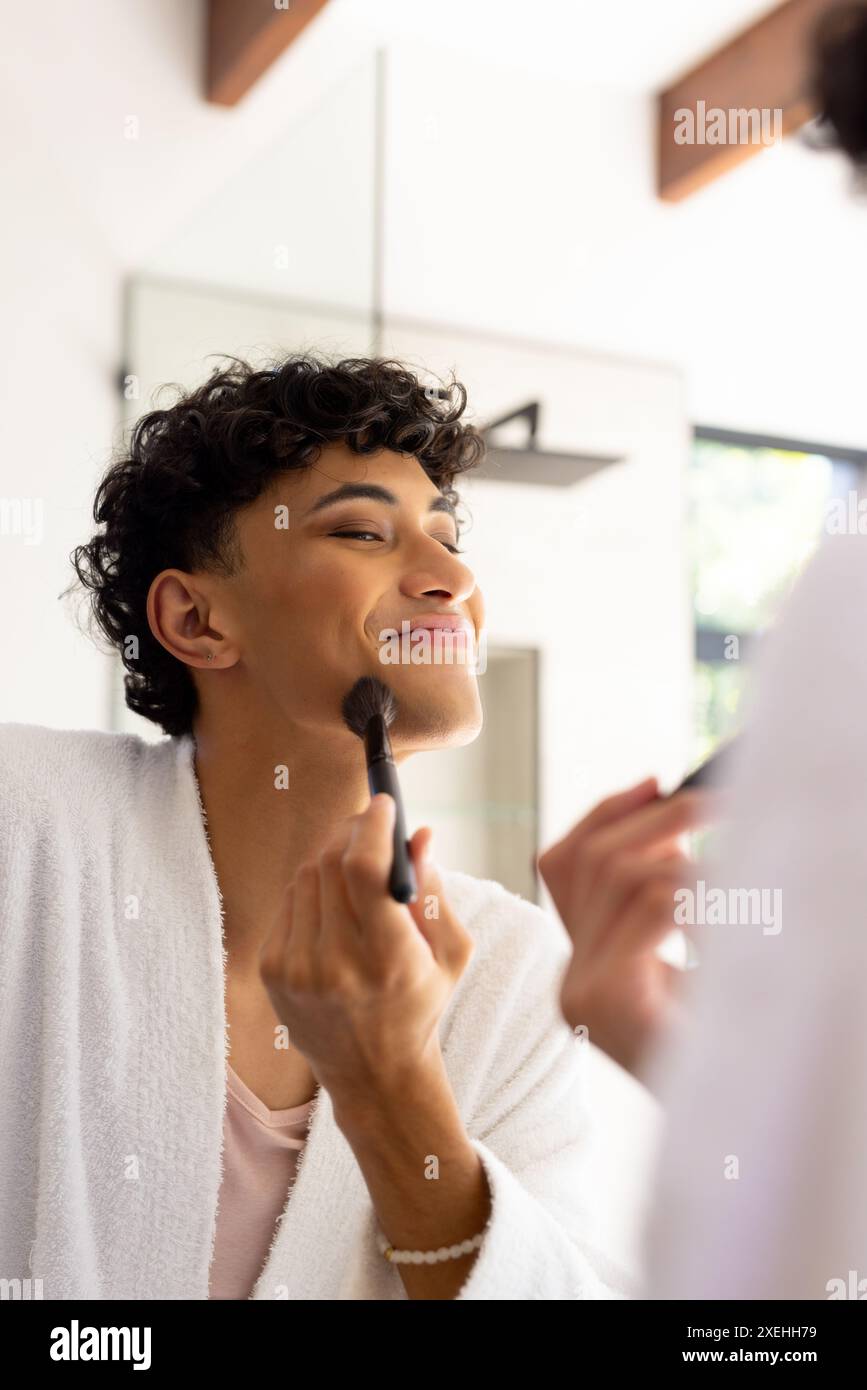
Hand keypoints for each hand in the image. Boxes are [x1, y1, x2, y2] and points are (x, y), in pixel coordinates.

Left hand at [257, 794, 473, 1115]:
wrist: (374, 1073)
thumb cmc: (419, 1004)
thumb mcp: (449, 953)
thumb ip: (433, 890)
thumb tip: (419, 835)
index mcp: (389, 960)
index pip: (366, 872)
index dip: (373, 826)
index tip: (383, 803)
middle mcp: (336, 966)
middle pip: (330, 864)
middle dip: (352, 832)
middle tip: (370, 822)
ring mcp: (297, 971)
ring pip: (305, 877)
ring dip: (330, 856)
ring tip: (354, 862)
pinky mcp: (273, 972)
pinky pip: (288, 902)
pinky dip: (311, 888)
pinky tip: (332, 900)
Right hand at [536, 778, 716, 1077]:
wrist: (737, 1125)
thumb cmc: (726, 1046)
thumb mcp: (689, 962)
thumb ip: (666, 901)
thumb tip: (672, 817)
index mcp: (583, 969)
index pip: (561, 864)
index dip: (605, 814)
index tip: (655, 782)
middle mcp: (571, 980)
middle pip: (589, 860)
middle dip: (654, 819)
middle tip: (715, 803)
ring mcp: (584, 993)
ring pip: (620, 876)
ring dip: (686, 853)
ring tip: (739, 864)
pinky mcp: (611, 999)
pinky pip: (652, 908)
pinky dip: (702, 892)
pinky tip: (736, 910)